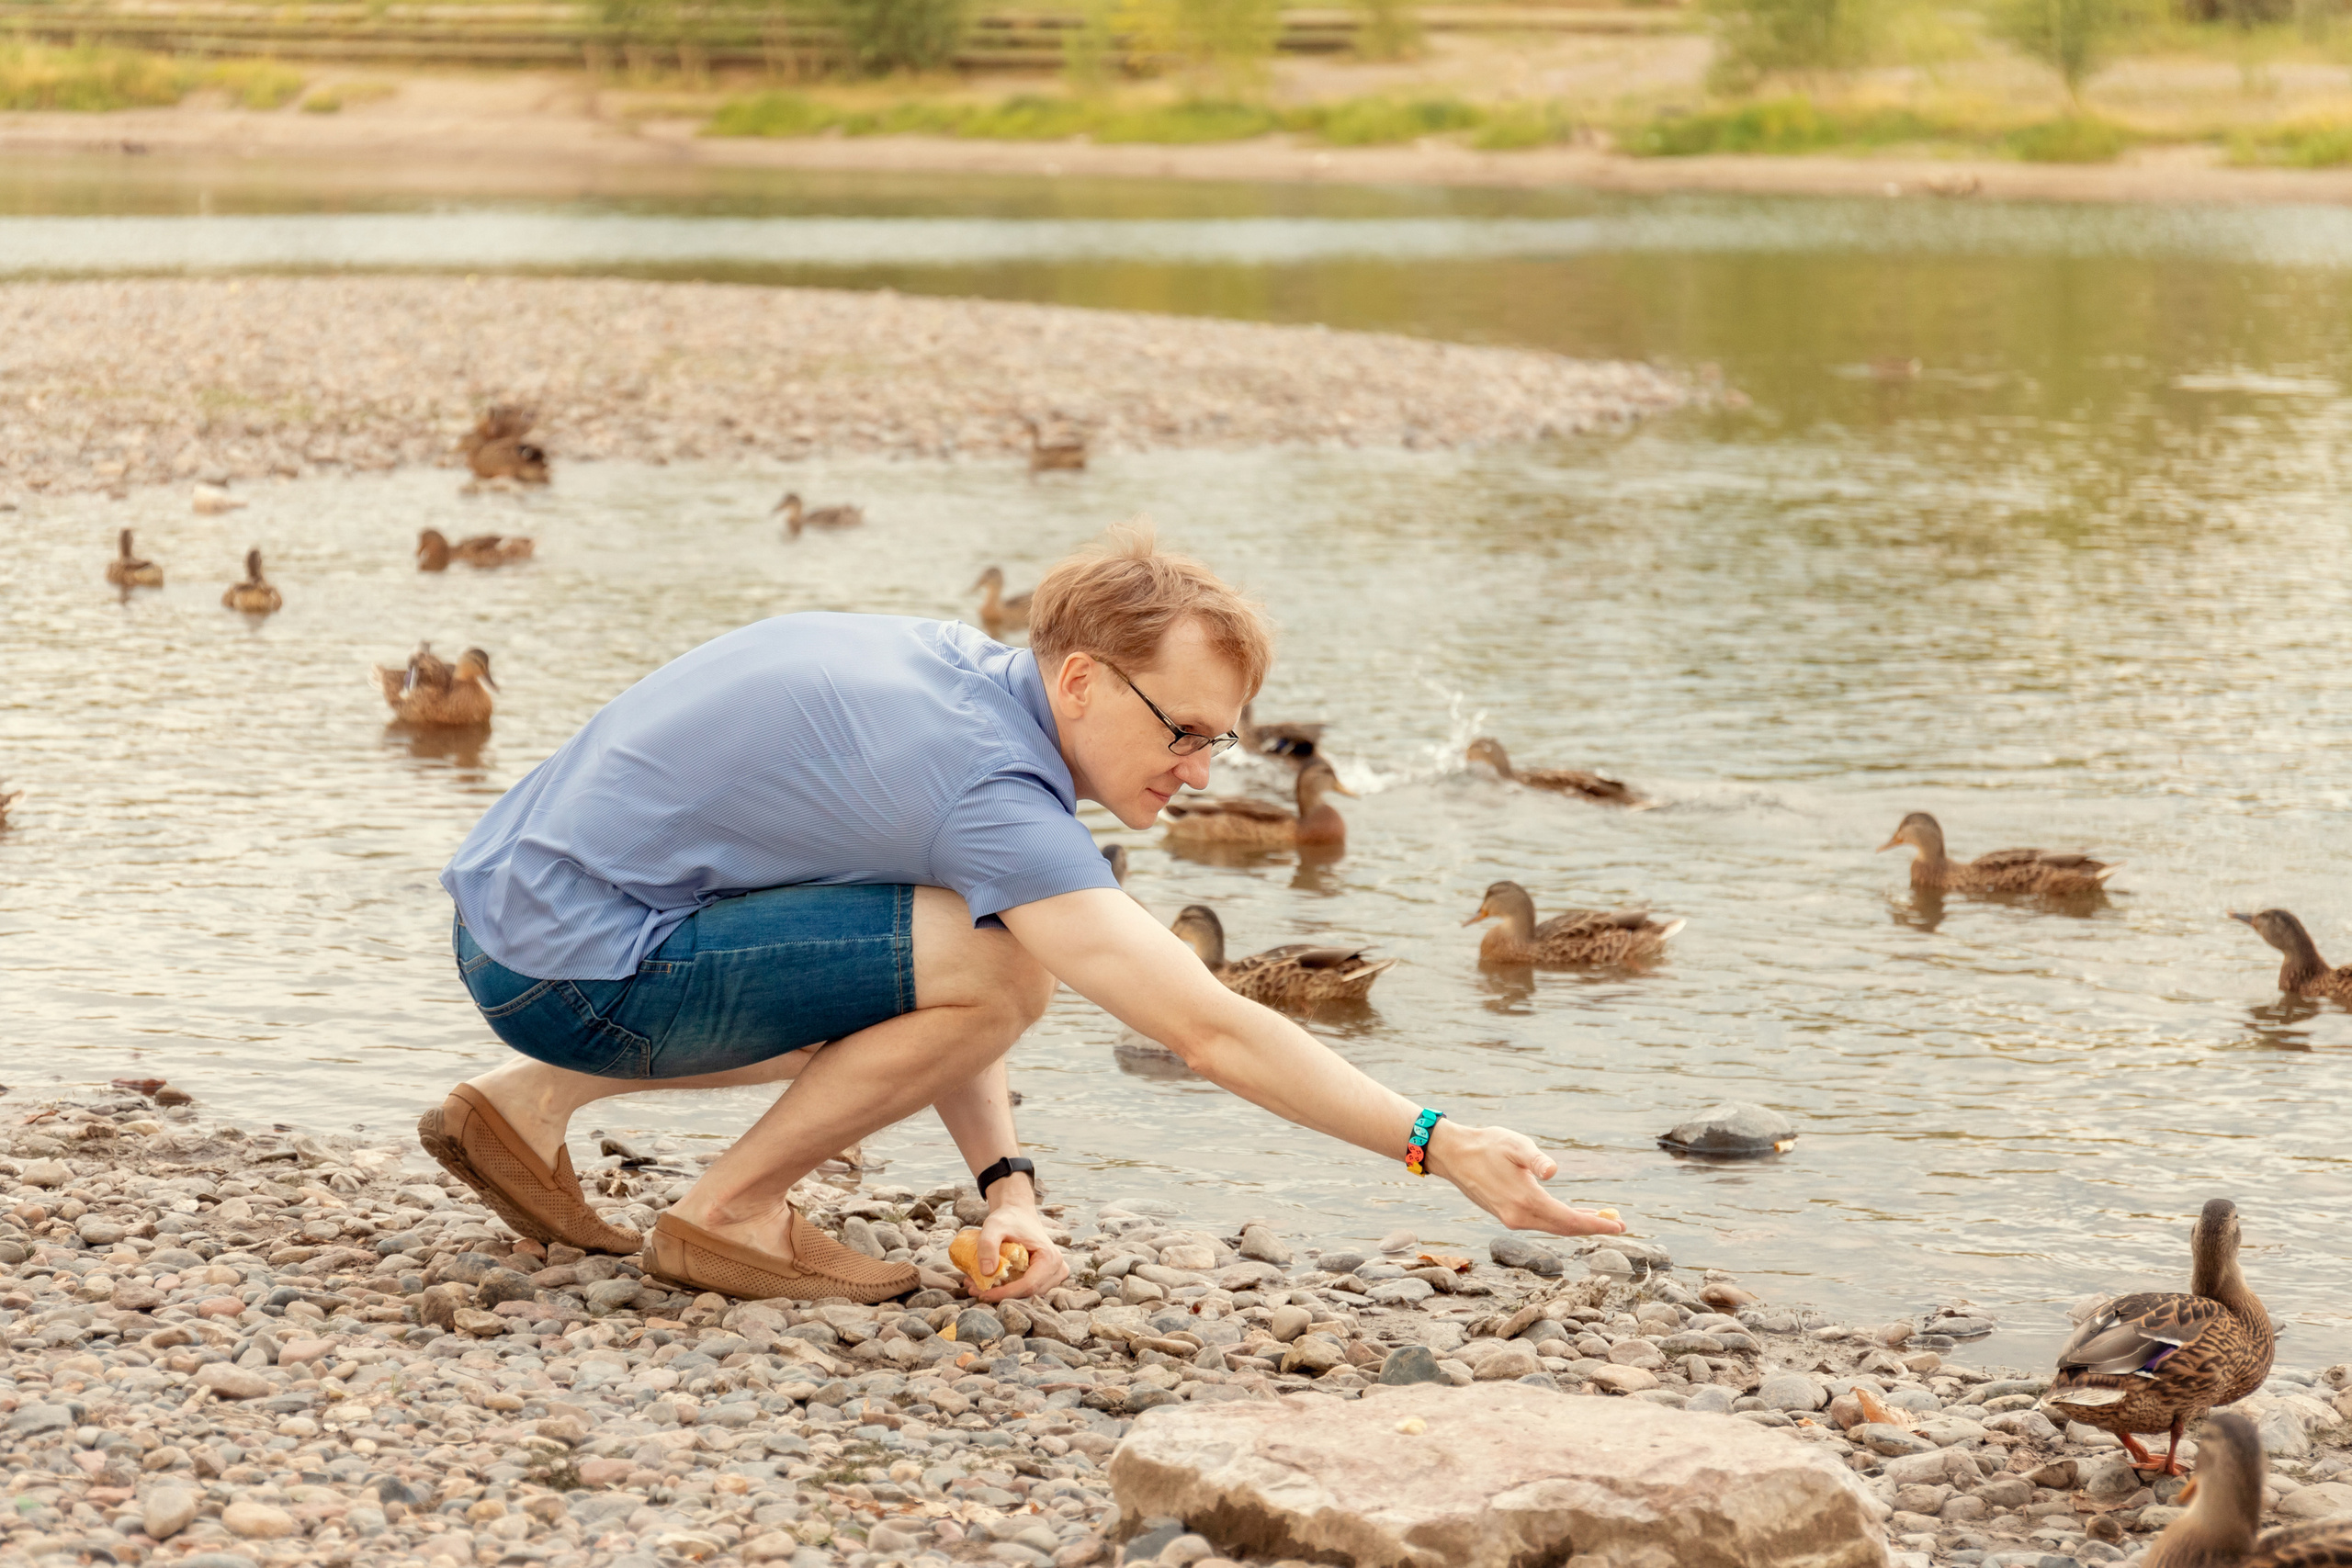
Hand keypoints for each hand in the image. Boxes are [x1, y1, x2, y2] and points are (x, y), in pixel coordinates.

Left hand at [972, 1198, 1068, 1303]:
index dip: (1005, 1293)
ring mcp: (1053, 1276)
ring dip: (1002, 1294)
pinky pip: (1026, 1290)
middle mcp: (1057, 1269)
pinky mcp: (1046, 1278)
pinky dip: (1007, 1290)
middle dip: (1000, 1295)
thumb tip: (987, 1273)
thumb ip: (987, 1245)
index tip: (983, 1293)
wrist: (1018, 1213)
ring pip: (1026, 1294)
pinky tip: (989, 1283)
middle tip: (974, 1289)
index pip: (1028, 1286)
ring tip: (978, 1285)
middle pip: (1028, 1293)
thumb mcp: (994, 1226)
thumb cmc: (1008, 1218)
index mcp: (1050, 1258)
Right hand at [1427, 1121, 1624, 1237]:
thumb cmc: (1486, 1144)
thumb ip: (1536, 1159)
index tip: (1620, 1226)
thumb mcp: (1515, 1145)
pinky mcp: (1506, 1215)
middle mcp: (1518, 1217)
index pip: (1569, 1220)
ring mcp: (1511, 1219)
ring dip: (1577, 1224)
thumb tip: (1553, 1171)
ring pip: (1552, 1227)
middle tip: (1619, 1224)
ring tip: (1601, 1218)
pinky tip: (1571, 1214)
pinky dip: (1561, 1221)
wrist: (1453, 1154)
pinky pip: (1541, 1223)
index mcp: (1525, 1201)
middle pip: (1564, 1229)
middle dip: (1593, 1227)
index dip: (1597, 1224)